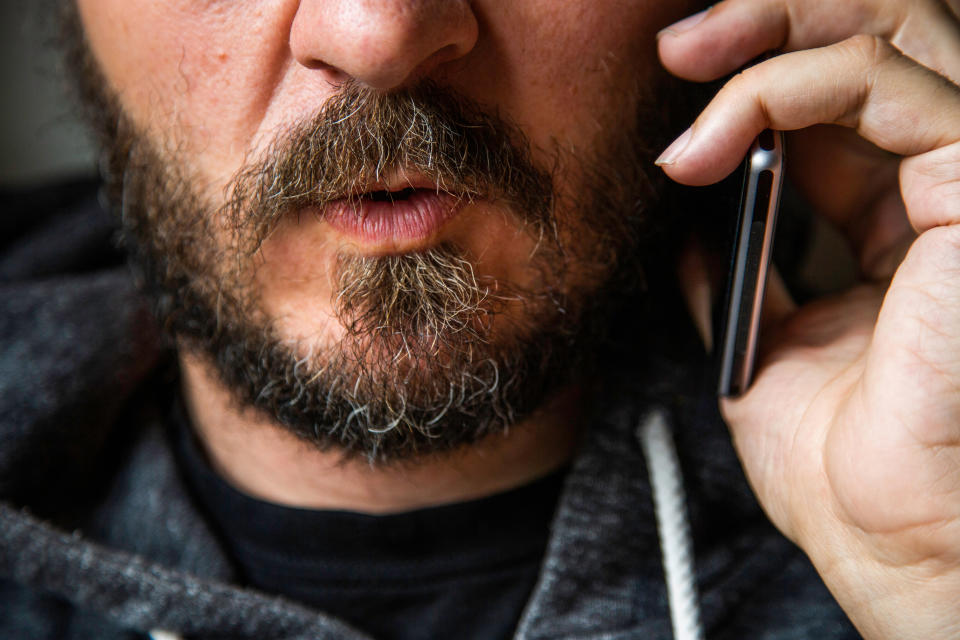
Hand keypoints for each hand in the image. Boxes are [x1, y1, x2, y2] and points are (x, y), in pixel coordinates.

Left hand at [657, 2, 959, 637]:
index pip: (837, 99)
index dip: (761, 68)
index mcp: (896, 222)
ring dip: (771, 31)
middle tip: (681, 45)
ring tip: (686, 64)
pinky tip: (714, 133)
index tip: (680, 74)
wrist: (884, 537)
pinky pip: (885, 82)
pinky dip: (786, 86)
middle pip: (877, 38)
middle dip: (771, 18)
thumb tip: (691, 220)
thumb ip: (743, 269)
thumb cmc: (842, 464)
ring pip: (890, 33)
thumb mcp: (767, 343)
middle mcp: (938, 189)